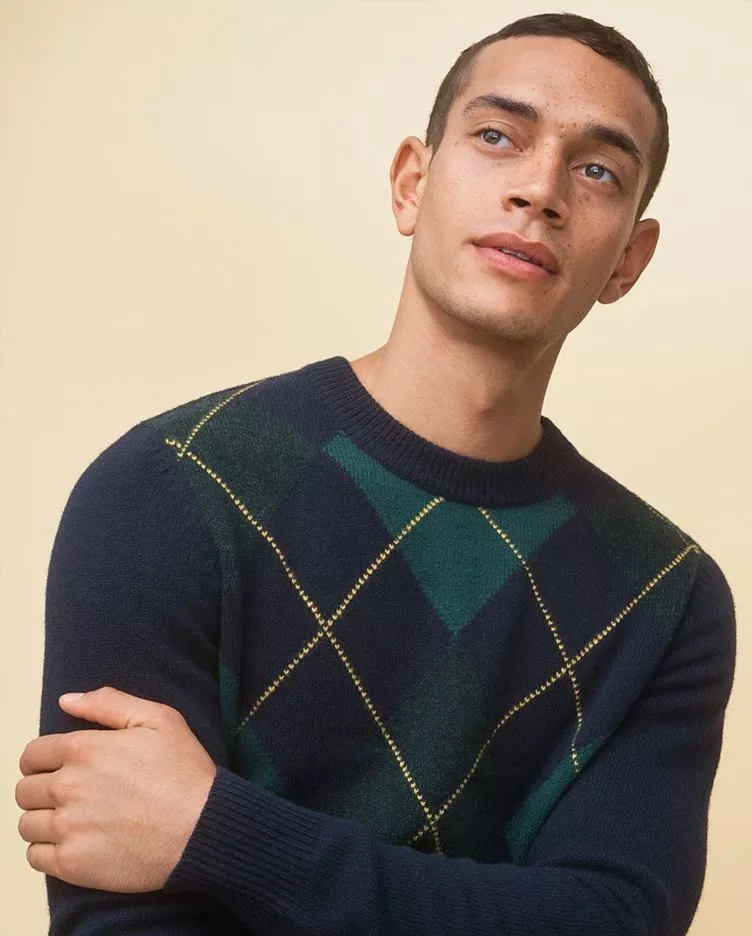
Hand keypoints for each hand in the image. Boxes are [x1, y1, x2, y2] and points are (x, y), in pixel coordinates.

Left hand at [16, 686, 217, 892]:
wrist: (202, 829)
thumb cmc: (184, 772)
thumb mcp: (159, 718)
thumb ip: (109, 703)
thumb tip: (67, 700)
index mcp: (84, 749)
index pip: (33, 754)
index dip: (42, 759)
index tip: (57, 768)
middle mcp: (68, 786)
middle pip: (25, 790)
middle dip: (41, 789)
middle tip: (69, 794)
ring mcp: (68, 827)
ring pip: (26, 823)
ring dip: (42, 820)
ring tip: (71, 819)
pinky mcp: (72, 863)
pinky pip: (35, 857)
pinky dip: (45, 850)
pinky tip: (71, 843)